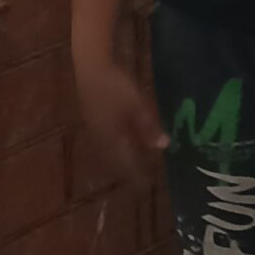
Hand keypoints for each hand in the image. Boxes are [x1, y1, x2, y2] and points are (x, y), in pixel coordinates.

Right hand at [76, 56, 167, 179]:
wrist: (90, 67)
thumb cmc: (115, 86)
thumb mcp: (137, 105)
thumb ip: (149, 126)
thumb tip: (164, 146)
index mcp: (112, 139)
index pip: (127, 165)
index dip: (138, 176)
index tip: (148, 187)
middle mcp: (101, 140)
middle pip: (117, 163)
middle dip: (131, 172)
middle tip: (144, 179)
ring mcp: (95, 132)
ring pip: (111, 155)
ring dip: (123, 162)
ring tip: (137, 165)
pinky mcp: (93, 123)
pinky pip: (106, 145)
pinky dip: (117, 151)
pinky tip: (124, 146)